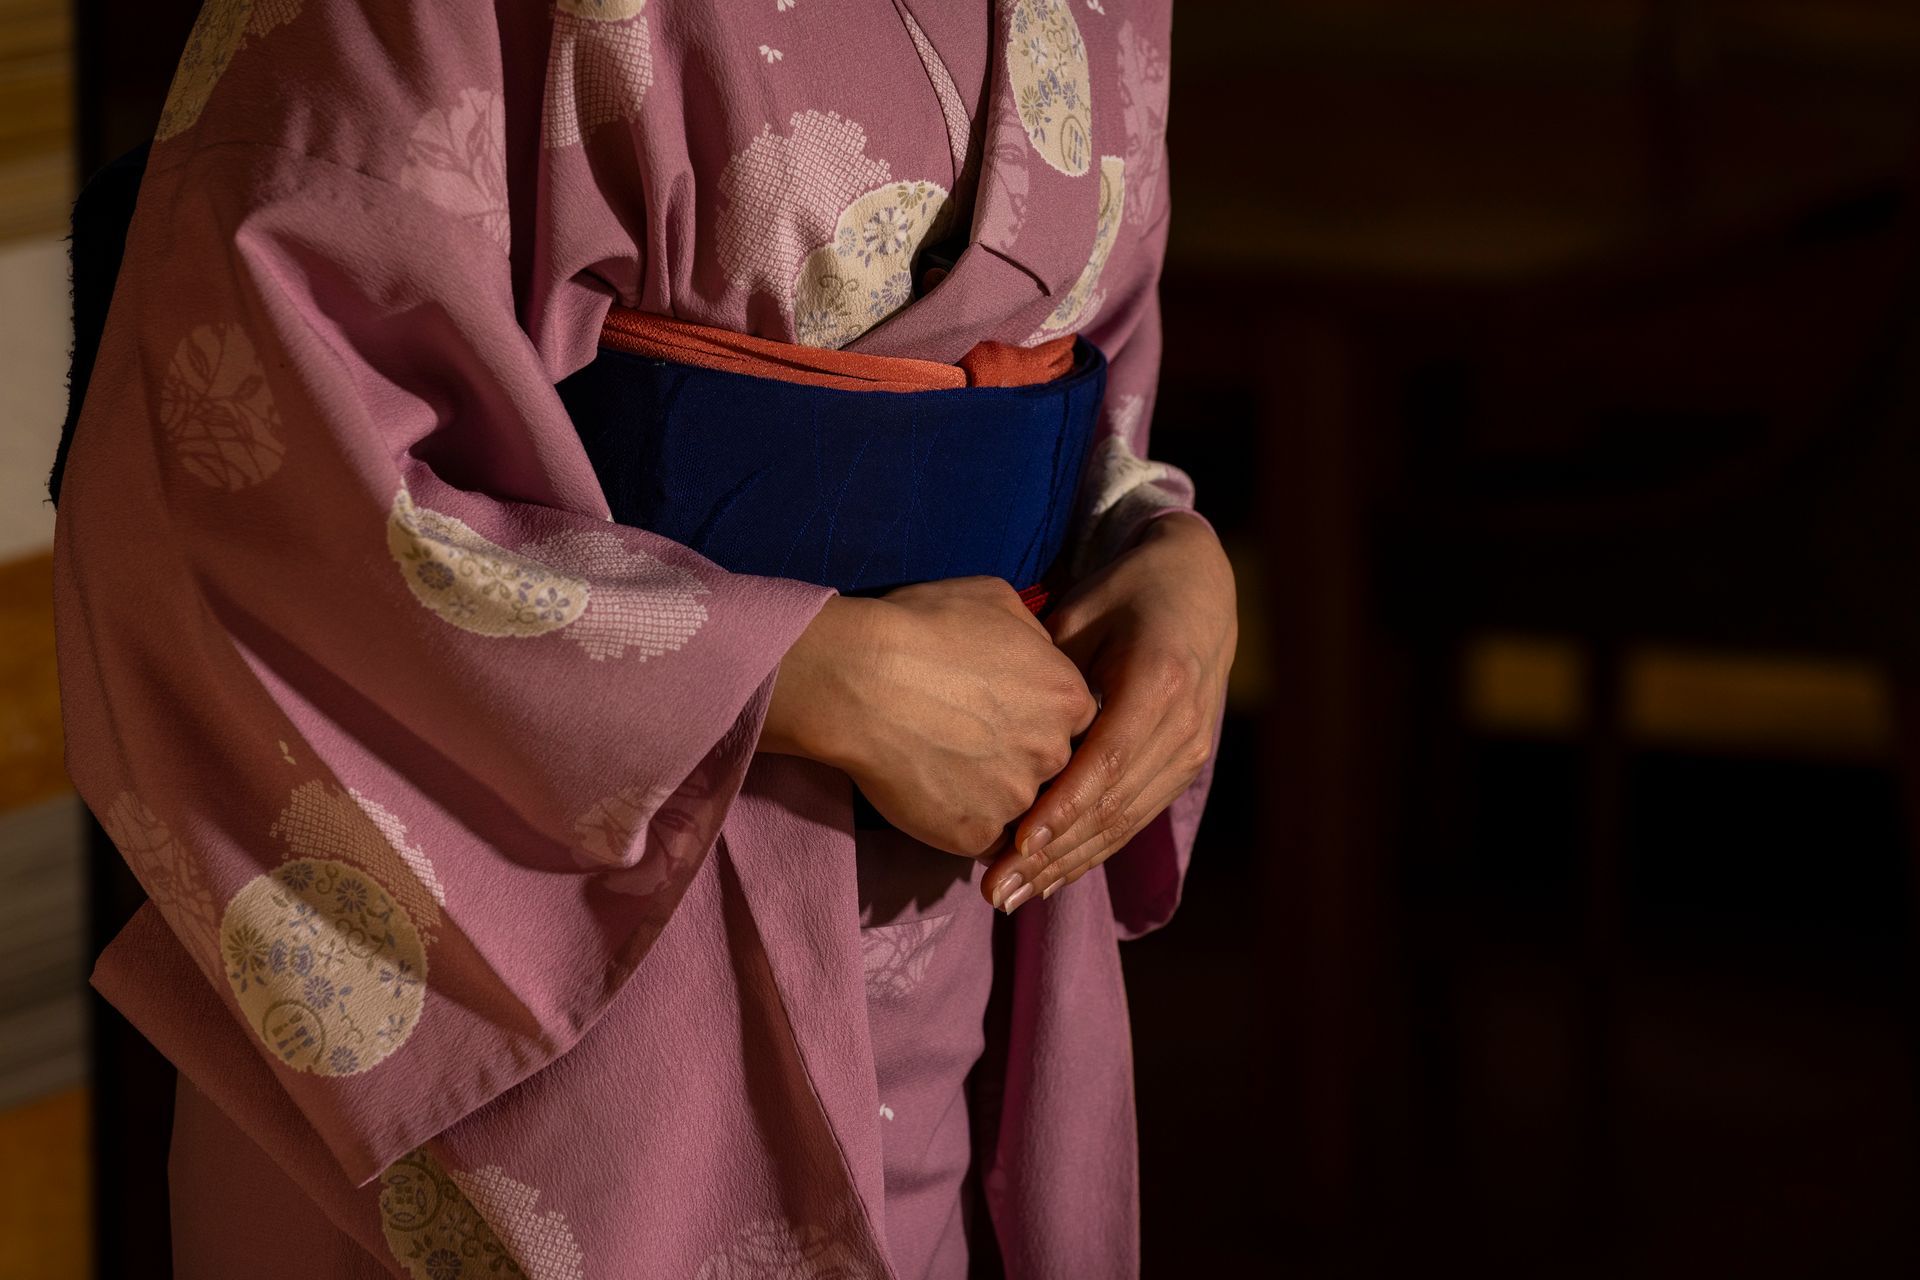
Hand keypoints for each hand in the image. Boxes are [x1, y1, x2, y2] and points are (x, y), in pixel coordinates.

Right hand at [761, 578, 1097, 856]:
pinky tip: (928, 787)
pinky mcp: (974, 834)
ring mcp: (1014, 799)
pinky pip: (978, 835)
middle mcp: (1054, 752)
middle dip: (1017, 756)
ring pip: (1014, 805)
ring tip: (943, 762)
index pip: (1072, 721)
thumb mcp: (997, 600)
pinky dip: (956, 818)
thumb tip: (1040, 655)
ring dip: (987, 791)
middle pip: (1050, 766)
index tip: (1003, 712)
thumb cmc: (921, 629)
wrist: (859, 678)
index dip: (1036, 717)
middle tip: (970, 738)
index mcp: (1068, 696)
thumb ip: (1036, 636)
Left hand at [982, 511, 1235, 910]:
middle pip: (1113, 806)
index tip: (1015, 845)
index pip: (1106, 761)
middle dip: (1052, 856)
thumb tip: (995, 730)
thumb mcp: (1081, 614)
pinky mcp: (1183, 767)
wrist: (1196, 588)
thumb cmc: (1123, 593)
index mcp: (1158, 682)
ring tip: (1011, 896)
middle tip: (996, 891)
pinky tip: (1048, 876)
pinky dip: (1088, 851)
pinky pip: (1132, 819)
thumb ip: (1047, 674)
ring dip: (1066, 866)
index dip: (1061, 809)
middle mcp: (1184, 725)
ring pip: (1123, 823)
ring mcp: (1190, 752)